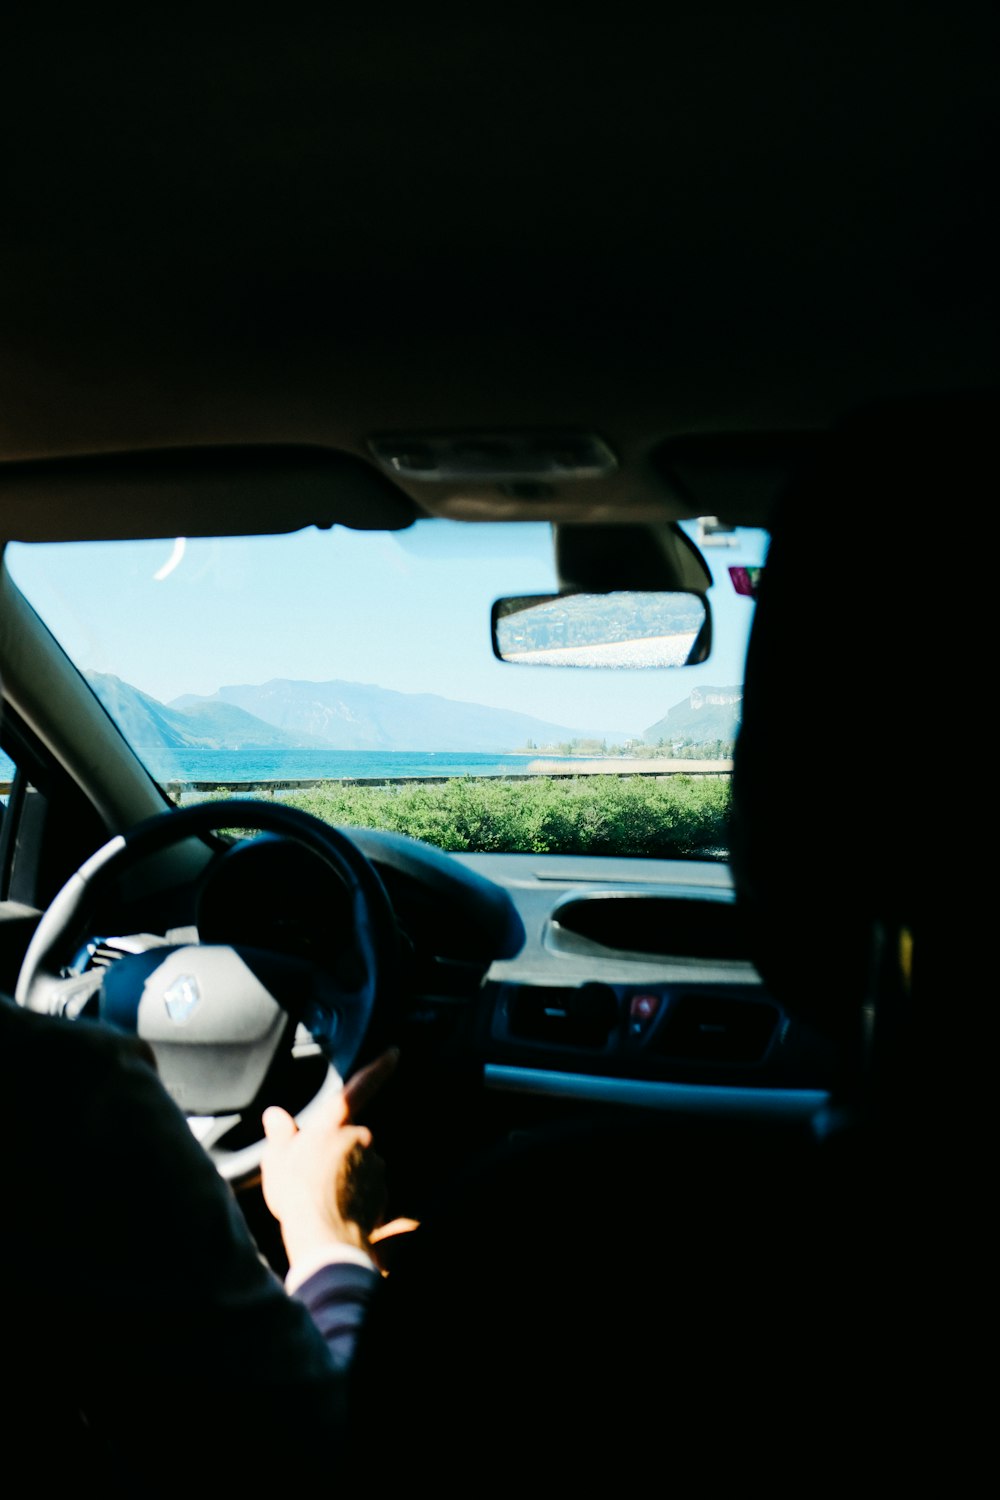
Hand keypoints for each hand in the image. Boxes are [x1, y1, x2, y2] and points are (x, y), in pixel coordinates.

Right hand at [260, 1049, 399, 1273]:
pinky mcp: (382, 1191)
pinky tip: (336, 1211)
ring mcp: (374, 1165)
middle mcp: (360, 1138)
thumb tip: (274, 1115)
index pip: (358, 1088)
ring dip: (345, 1175)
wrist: (324, 1235)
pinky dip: (355, 1197)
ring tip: (321, 1198)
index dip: (379, 1067)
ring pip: (359, 1164)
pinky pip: (367, 1188)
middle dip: (335, 1152)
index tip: (396, 1052)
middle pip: (349, 1138)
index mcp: (334, 1124)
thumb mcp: (276, 1161)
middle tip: (312, 1175)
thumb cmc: (296, 1194)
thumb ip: (280, 1135)